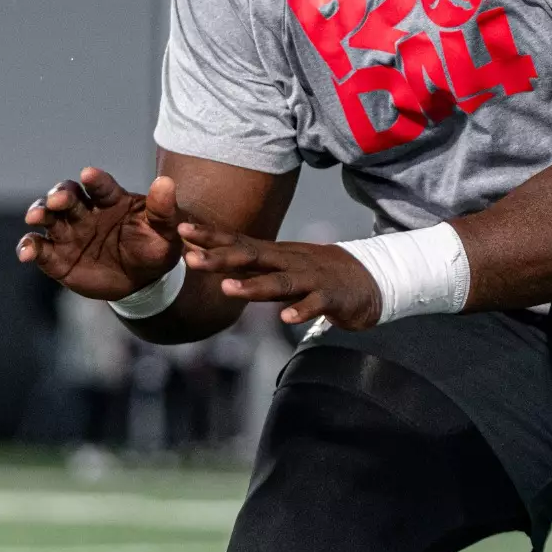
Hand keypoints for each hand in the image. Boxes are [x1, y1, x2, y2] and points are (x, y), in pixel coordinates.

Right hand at [17, 168, 181, 301]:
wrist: (142, 281)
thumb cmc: (155, 247)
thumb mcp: (166, 231)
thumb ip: (163, 209)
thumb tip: (166, 182)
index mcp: (112, 200)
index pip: (101, 186)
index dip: (95, 180)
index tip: (89, 175)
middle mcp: (86, 211)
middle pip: (68, 196)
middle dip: (61, 194)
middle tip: (59, 200)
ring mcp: (69, 233)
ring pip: (48, 216)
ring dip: (40, 212)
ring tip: (34, 217)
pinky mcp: (57, 256)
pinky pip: (40, 248)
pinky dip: (29, 247)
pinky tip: (27, 253)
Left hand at [178, 222, 380, 328]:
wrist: (371, 280)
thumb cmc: (318, 275)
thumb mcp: (282, 266)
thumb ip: (252, 267)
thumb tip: (213, 263)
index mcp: (275, 255)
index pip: (238, 242)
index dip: (210, 237)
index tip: (181, 231)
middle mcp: (290, 262)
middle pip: (253, 257)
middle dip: (221, 258)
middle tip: (192, 260)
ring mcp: (311, 278)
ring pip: (280, 282)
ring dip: (255, 286)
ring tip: (230, 290)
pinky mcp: (332, 297)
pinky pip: (315, 305)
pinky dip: (301, 311)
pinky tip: (287, 320)